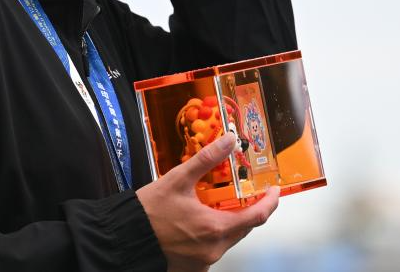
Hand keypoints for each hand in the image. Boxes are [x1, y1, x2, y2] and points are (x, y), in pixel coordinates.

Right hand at [135, 133, 280, 271]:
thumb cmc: (148, 212)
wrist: (126, 237)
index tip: (273, 191)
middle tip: (245, 193)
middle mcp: (214, 249)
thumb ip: (207, 159)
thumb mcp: (179, 179)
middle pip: (244, 228)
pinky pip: (212, 248)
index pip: (257, 216)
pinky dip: (212, 233)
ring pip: (228, 238)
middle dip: (248, 209)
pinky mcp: (193, 266)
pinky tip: (198, 222)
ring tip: (216, 204)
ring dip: (229, 222)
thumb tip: (228, 141)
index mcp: (215, 228)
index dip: (270, 202)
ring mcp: (204, 260)